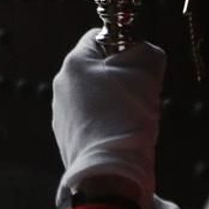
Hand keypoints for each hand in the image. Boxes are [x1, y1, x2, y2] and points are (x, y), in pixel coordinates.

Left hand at [51, 28, 165, 207]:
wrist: (110, 171)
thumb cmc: (127, 117)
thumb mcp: (148, 72)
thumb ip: (147, 52)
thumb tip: (145, 53)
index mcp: (75, 63)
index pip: (100, 36)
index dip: (124, 45)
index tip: (139, 65)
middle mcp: (61, 84)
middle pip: (97, 67)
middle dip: (121, 76)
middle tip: (140, 93)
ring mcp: (61, 112)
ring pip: (94, 95)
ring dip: (115, 102)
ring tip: (132, 119)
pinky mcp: (66, 136)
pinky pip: (91, 120)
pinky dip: (107, 123)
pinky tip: (121, 136)